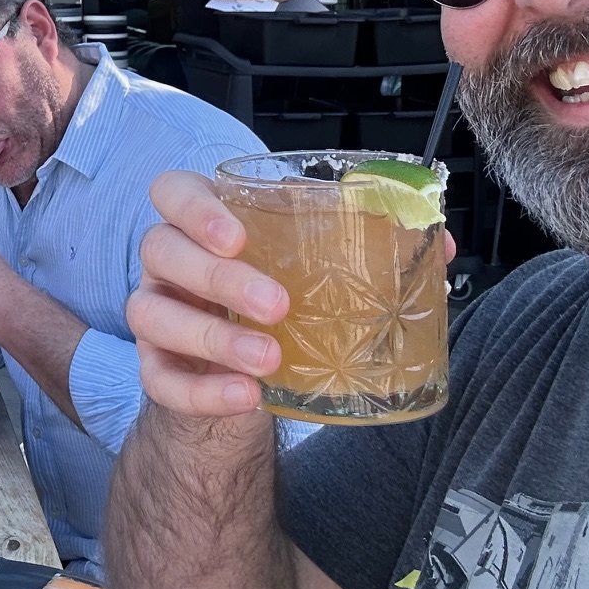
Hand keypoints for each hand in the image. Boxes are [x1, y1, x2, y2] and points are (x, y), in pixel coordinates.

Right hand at [131, 171, 455, 418]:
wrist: (251, 379)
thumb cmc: (283, 304)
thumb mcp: (321, 268)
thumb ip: (371, 248)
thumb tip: (439, 242)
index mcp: (205, 224)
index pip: (171, 192)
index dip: (194, 208)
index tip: (238, 237)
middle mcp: (170, 263)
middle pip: (161, 250)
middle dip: (218, 277)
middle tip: (278, 305)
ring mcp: (157, 315)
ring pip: (150, 313)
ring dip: (212, 336)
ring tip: (270, 360)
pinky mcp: (157, 368)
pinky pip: (158, 379)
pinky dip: (201, 390)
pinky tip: (245, 396)